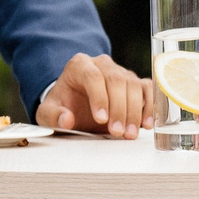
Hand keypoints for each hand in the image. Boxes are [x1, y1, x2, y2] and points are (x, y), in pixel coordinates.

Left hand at [33, 52, 152, 137]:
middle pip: (116, 80)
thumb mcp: (48, 113)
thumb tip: (66, 119)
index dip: (99, 97)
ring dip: (134, 111)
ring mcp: (121, 72)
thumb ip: (53, 116)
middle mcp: (102, 64)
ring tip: (130, 134)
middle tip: (117, 132)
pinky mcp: (135, 82)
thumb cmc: (63, 106)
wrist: (75, 104)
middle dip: (119, 108)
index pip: (93, 76)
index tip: (100, 119)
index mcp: (79, 65)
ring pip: (133, 84)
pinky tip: (146, 124)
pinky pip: (148, 89)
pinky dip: (150, 105)